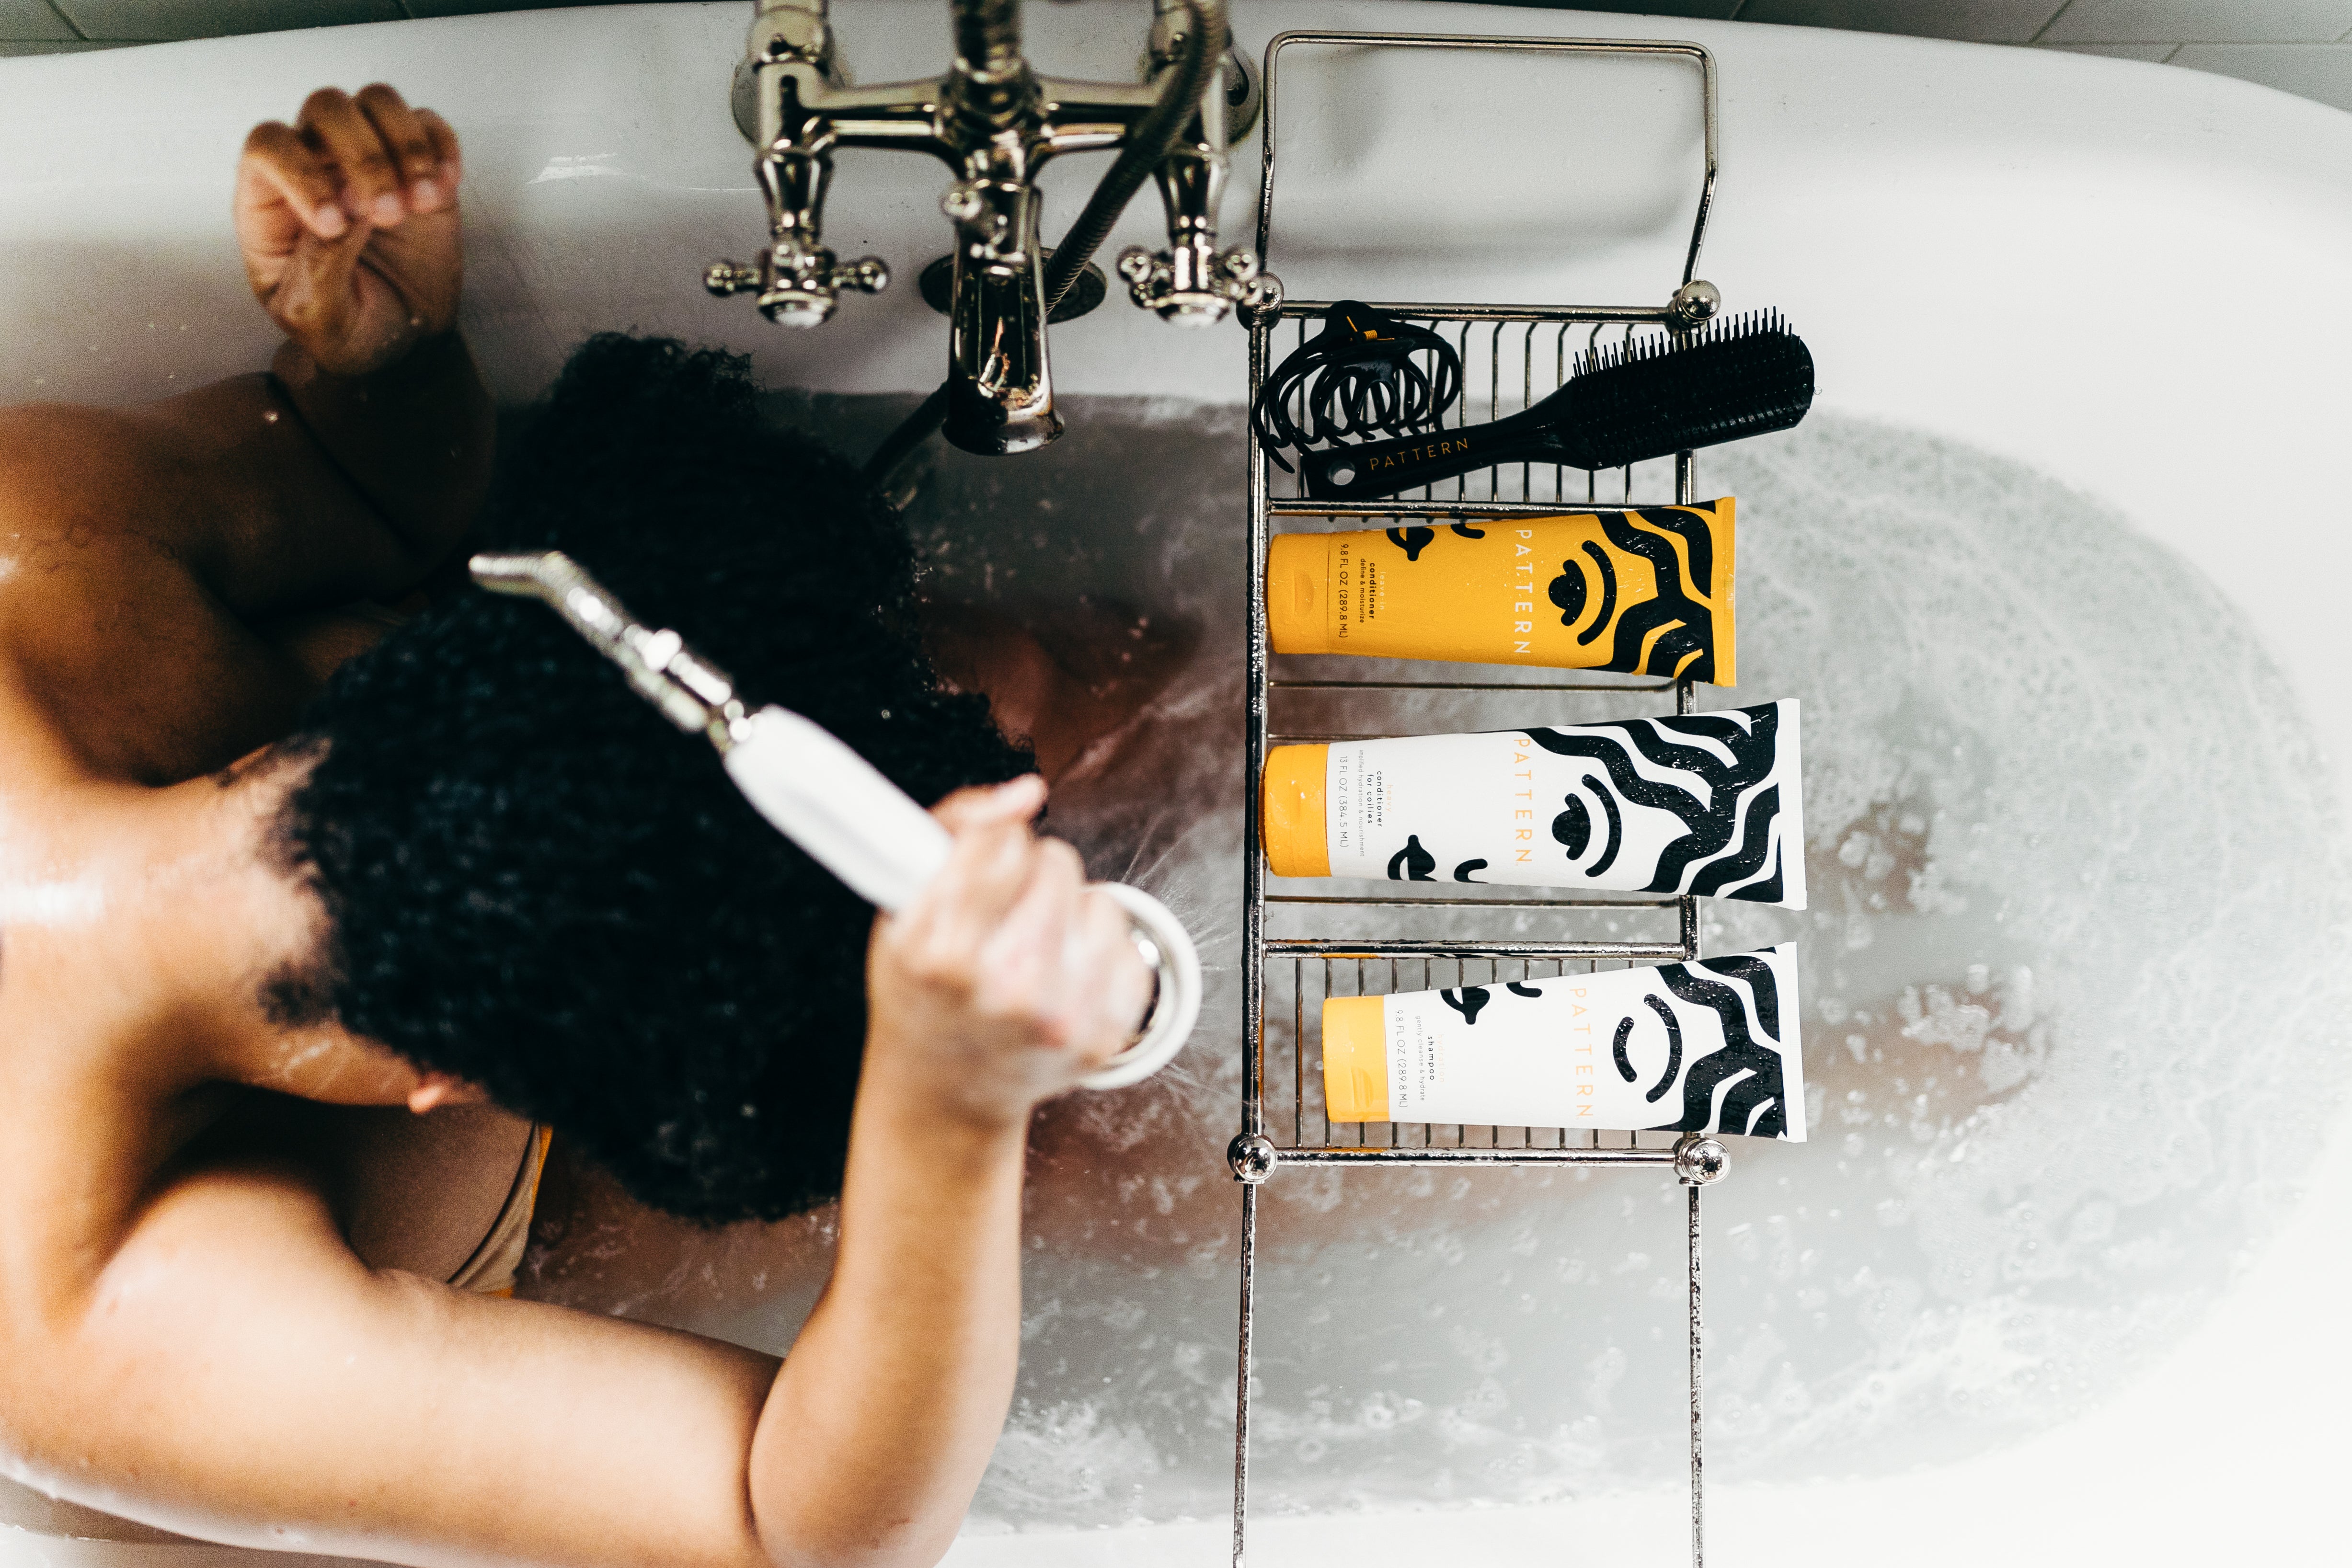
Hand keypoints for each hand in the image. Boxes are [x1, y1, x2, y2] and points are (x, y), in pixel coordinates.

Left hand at [234, 85, 462, 377]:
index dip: (301, 173)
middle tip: (388, 215)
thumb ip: (320, 265)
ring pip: (377, 102)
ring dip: (406, 147)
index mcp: (271, 201)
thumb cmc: (347, 329)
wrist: (404, 344)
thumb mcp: (316, 316)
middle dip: (363, 157)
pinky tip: (444, 192)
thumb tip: (349, 211)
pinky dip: (442, 149)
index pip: (268, 146)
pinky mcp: (418, 167)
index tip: (337, 226)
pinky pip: (428, 124)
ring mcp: (368, 161)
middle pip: (327, 108)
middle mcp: (314, 166)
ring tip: (422, 203)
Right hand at [865, 776, 1154, 1129]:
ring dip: (1069, 910)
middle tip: (1002, 914)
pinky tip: (1062, 973)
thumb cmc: (922, 990)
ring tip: (1032, 945)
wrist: (946, 1089)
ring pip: (1099, 899)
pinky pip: (1129, 945)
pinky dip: (1100, 951)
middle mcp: (1004, 989)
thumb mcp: (903, 906)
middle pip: (1054, 862)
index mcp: (941, 955)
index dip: (992, 838)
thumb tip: (1026, 792)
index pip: (1001, 843)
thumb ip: (952, 826)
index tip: (985, 856)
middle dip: (1030, 874)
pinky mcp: (1103, 1036)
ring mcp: (1059, 1018)